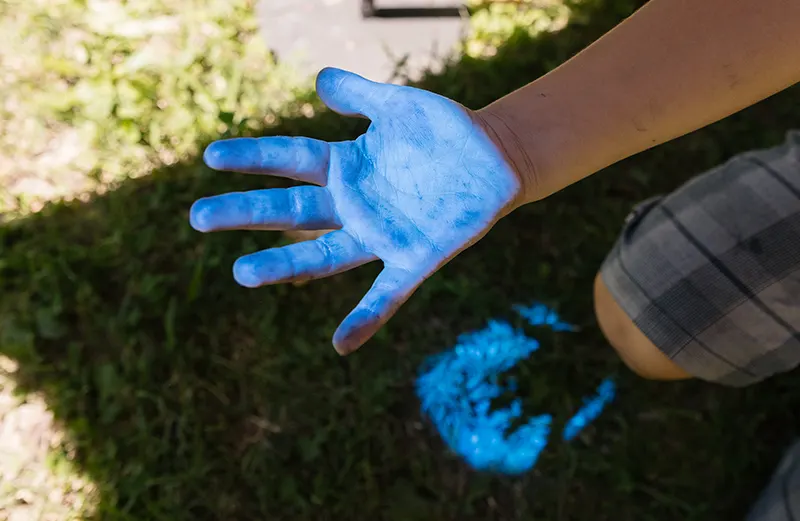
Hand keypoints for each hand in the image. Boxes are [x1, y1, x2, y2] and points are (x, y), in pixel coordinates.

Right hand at [190, 68, 524, 353]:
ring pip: (324, 255)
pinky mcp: (415, 258)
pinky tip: (340, 344)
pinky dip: (366, 319)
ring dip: (284, 265)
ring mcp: (381, 235)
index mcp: (347, 166)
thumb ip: (361, 96)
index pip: (290, 158)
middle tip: (199, 217)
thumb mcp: (401, 106)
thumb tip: (318, 79)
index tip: (210, 157)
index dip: (253, 156)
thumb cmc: (446, 132)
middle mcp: (355, 205)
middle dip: (246, 212)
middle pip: (292, 210)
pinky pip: (386, 295)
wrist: (496, 158)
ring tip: (242, 274)